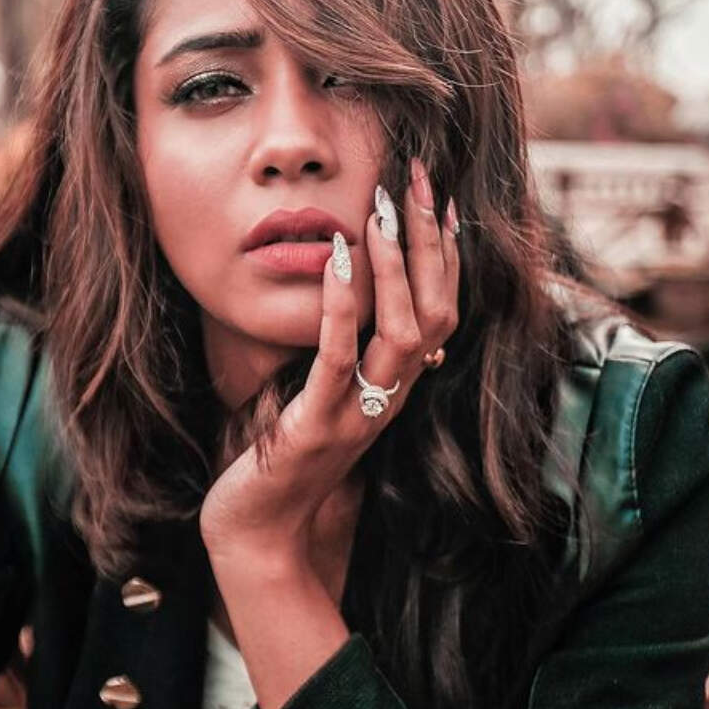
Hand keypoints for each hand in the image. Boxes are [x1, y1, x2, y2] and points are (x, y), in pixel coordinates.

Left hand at [199, 158, 461, 568]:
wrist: (260, 529)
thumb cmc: (288, 454)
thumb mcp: (331, 392)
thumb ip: (353, 350)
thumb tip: (359, 290)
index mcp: (398, 386)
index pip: (444, 309)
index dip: (448, 253)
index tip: (441, 197)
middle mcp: (393, 397)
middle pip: (439, 311)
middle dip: (432, 241)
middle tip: (420, 180)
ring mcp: (360, 414)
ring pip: (405, 333)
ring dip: (399, 266)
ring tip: (383, 210)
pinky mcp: (318, 425)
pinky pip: (338, 357)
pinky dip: (343, 304)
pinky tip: (336, 256)